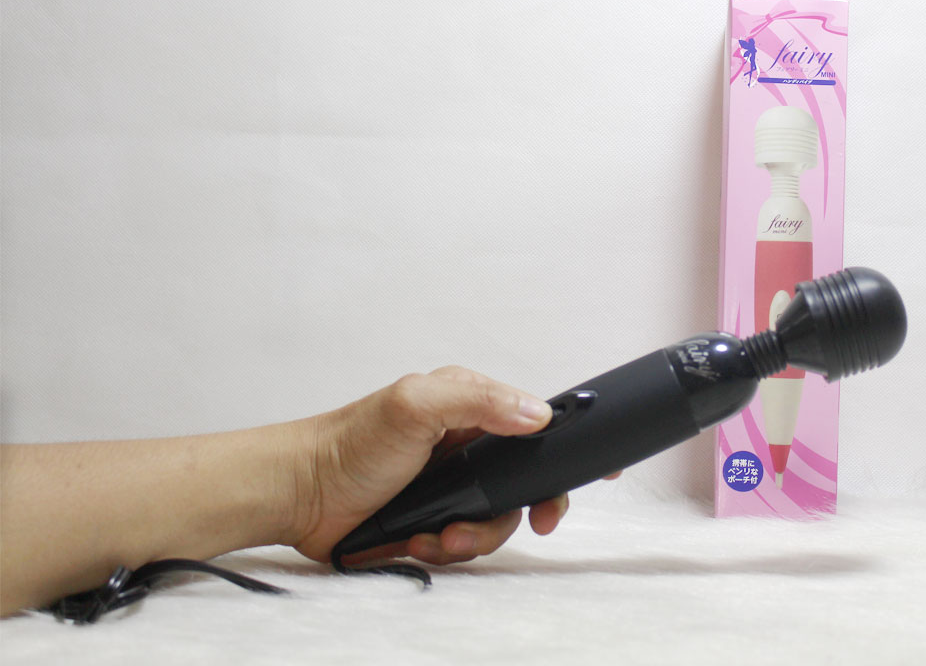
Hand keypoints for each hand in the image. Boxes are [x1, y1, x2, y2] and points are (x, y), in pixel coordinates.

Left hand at [285, 366, 617, 566]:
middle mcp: (468, 448)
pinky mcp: (435, 524)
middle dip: (531, 506)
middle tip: (538, 522)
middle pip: (528, 482)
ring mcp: (453, 488)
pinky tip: (422, 541)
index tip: (599, 468)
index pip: (537, 422)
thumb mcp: (416, 406)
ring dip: (479, 535)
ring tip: (443, 534)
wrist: (301, 495)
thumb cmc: (349, 441)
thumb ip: (479, 401)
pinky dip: (450, 549)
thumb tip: (537, 414)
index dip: (568, 446)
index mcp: (471, 409)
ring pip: (500, 520)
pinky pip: (467, 545)